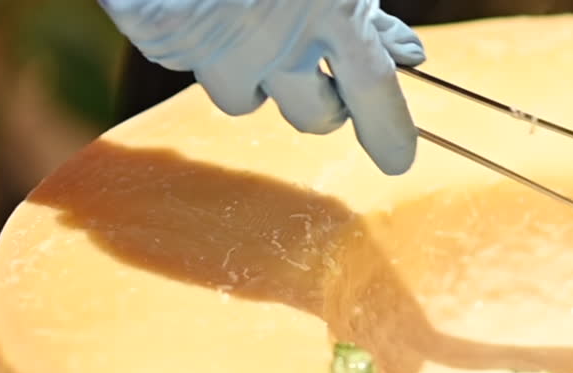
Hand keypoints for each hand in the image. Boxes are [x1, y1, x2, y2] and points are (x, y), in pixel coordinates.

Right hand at [98, 0, 425, 174]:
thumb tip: (409, 54)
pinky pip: (190, 66)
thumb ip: (366, 13)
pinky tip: (205, 8)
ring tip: (251, 25)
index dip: (390, 132)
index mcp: (332, 8)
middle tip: (322, 76)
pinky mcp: (163, 37)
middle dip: (326, 105)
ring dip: (256, 77)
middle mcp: (275, 38)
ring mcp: (215, 44)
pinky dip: (203, 46)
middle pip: (315, 117)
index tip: (397, 157)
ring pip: (244, 100)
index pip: (374, 90)